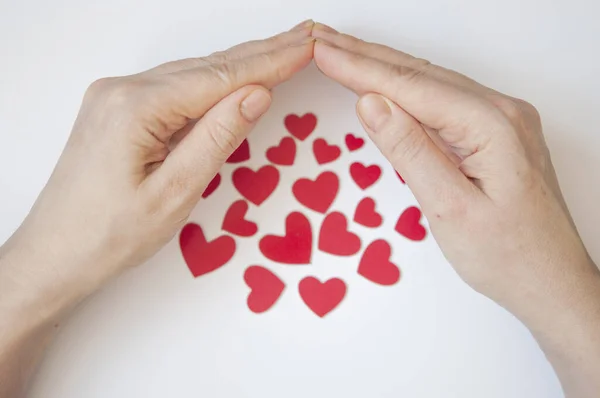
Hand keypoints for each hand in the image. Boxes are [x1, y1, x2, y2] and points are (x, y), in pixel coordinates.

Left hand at [1, 21, 313, 323]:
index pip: (220, 77)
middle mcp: (122, 90)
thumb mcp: (174, 193)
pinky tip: (234, 79)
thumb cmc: (109, 235)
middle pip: (207, 67)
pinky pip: (175, 88)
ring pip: (192, 75)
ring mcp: (117, 97)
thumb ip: (217, 138)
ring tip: (280, 52)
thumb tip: (257, 94)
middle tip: (304, 39)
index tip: (307, 47)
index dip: (269, 62)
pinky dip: (211, 83)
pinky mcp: (118, 110)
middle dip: (260, 54)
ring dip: (239, 66)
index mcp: (136, 107)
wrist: (54, 255)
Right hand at [312, 23, 599, 396]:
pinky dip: (406, 89)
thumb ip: (410, 152)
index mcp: (492, 125)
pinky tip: (385, 84)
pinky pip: (442, 100)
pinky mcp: (495, 134)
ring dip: (384, 68)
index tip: (321, 51)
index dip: (360, 67)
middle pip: (420, 74)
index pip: (410, 86)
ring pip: (430, 83)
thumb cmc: (508, 256)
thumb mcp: (451, 209)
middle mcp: (501, 111)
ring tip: (343, 54)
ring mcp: (501, 120)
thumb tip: (371, 103)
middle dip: (366, 56)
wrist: (552, 282)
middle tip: (323, 42)